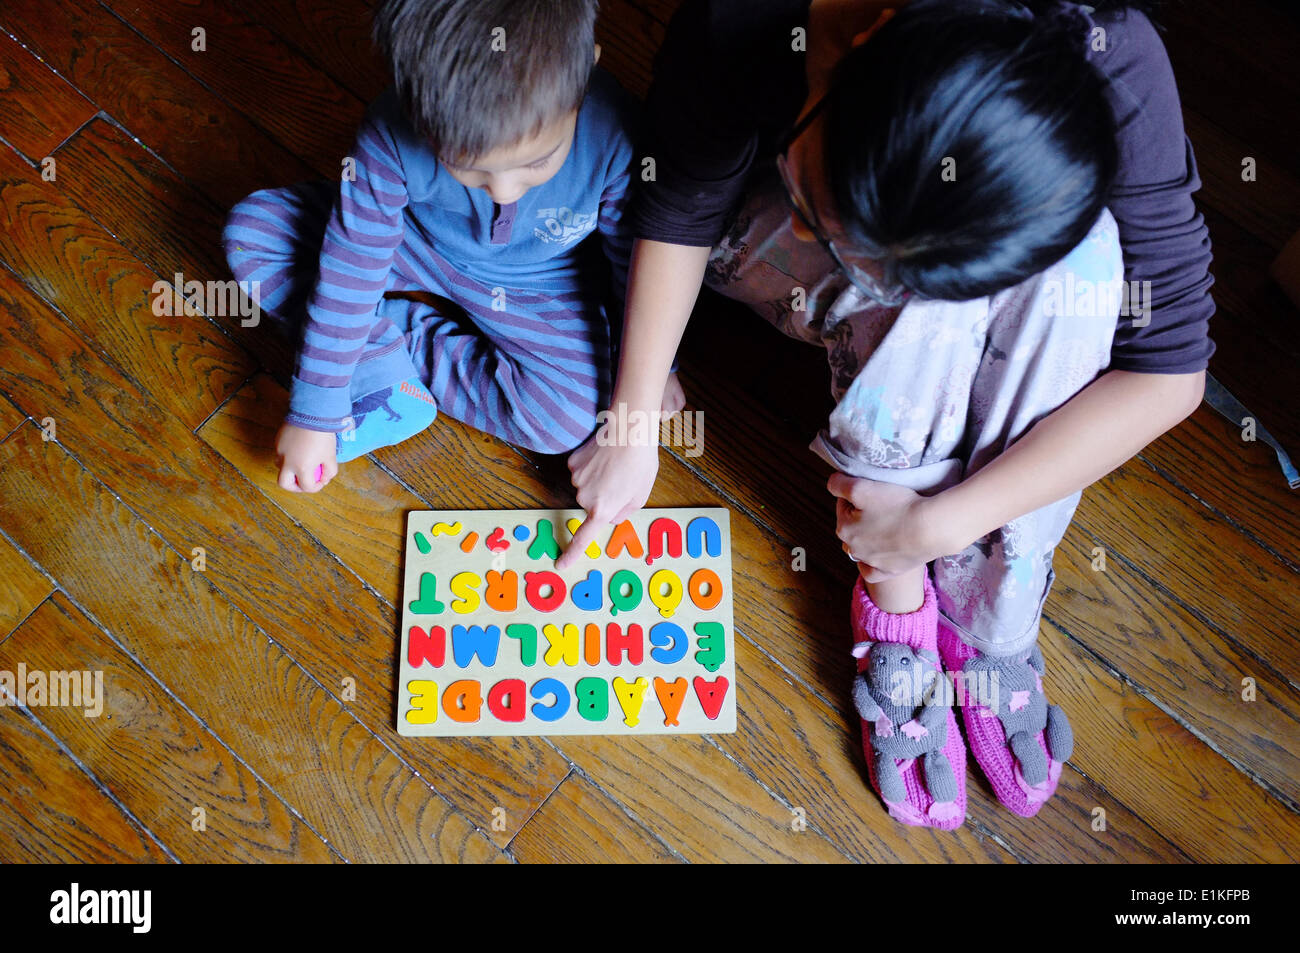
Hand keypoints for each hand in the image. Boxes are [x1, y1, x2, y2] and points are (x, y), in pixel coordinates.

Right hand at [275, 422, 337, 492]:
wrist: (312, 413)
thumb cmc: (323, 436)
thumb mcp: (331, 456)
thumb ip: (329, 471)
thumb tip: (323, 479)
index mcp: (302, 467)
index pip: (306, 486)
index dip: (315, 487)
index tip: (321, 482)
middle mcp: (287, 462)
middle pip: (284, 483)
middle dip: (294, 487)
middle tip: (304, 483)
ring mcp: (280, 451)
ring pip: (280, 467)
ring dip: (290, 471)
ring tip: (302, 464)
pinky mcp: (278, 441)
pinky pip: (281, 453)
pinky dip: (289, 457)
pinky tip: (300, 450)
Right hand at [559, 438, 657, 568]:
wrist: (628, 430)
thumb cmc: (640, 463)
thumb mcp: (641, 495)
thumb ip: (624, 512)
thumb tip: (610, 517)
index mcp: (603, 509)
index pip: (584, 537)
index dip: (572, 552)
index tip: (561, 564)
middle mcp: (585, 497)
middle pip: (592, 506)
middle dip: (605, 498)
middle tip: (623, 479)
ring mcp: (576, 479)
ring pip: (586, 488)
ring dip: (599, 480)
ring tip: (615, 464)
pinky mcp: (572, 462)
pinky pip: (580, 471)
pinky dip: (591, 466)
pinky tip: (603, 456)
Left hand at [828, 473, 947, 582]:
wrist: (932, 529)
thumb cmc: (898, 506)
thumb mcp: (862, 487)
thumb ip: (839, 484)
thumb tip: (832, 485)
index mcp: (844, 529)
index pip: (843, 505)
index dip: (856, 495)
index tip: (872, 490)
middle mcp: (854, 549)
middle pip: (852, 526)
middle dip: (860, 516)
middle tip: (882, 505)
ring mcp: (872, 562)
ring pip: (861, 548)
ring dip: (867, 536)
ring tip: (886, 523)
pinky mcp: (889, 571)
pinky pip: (872, 571)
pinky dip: (871, 564)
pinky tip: (875, 555)